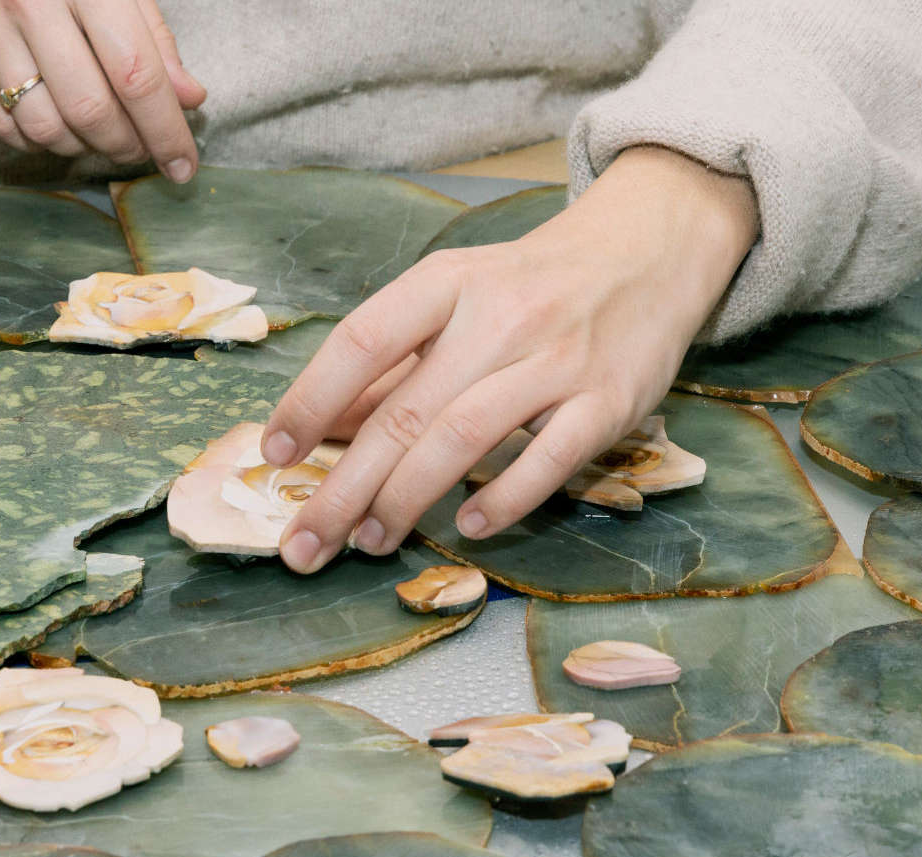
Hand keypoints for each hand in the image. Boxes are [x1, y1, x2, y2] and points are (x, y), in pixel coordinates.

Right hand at [0, 0, 206, 180]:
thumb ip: (153, 37)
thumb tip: (188, 100)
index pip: (135, 75)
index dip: (165, 130)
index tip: (183, 165)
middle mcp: (28, 2)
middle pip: (90, 110)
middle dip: (127, 145)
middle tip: (143, 148)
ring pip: (45, 126)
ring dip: (84, 149)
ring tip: (104, 137)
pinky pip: (0, 123)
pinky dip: (38, 141)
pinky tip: (60, 129)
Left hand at [260, 146, 758, 572]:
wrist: (648, 250)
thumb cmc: (531, 284)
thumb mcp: (455, 298)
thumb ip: (391, 362)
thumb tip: (315, 428)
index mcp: (449, 281)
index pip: (362, 341)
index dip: (310, 401)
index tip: (273, 456)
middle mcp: (500, 316)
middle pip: (404, 410)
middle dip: (344, 486)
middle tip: (302, 541)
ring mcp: (558, 359)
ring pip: (464, 437)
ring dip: (406, 499)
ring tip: (370, 541)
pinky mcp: (609, 400)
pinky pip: (549, 459)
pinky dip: (504, 499)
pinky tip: (467, 530)